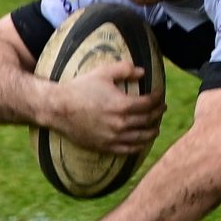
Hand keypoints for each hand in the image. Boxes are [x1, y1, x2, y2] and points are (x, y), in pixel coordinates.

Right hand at [44, 61, 162, 154]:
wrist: (58, 108)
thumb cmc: (80, 88)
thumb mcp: (103, 72)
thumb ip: (125, 70)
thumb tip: (143, 72)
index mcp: (122, 105)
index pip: (149, 103)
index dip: (158, 98)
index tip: (160, 95)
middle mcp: (120, 123)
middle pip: (148, 120)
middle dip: (158, 113)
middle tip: (162, 109)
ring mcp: (113, 137)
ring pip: (141, 137)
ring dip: (152, 132)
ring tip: (156, 127)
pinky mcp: (104, 146)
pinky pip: (128, 150)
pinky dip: (139, 146)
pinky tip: (142, 142)